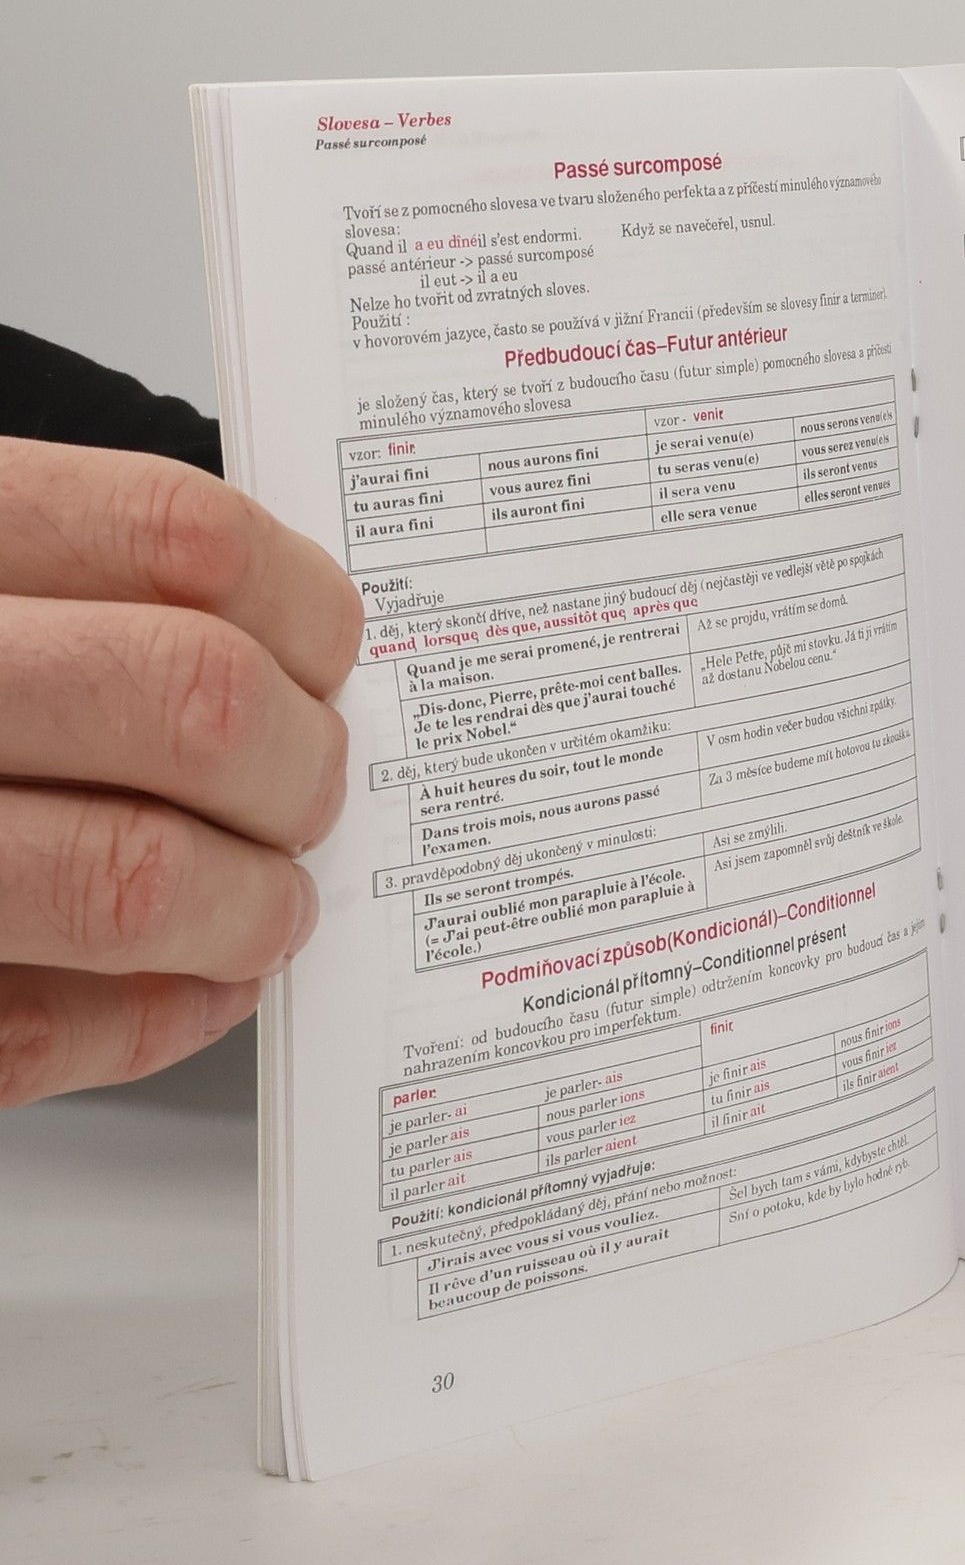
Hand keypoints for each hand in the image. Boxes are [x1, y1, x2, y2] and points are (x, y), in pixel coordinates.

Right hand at [0, 438, 362, 1104]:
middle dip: (300, 768)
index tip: (328, 654)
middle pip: (193, 703)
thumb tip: (280, 658)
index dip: (303, 606)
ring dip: (247, 907)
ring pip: (131, 876)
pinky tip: (186, 985)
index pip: (181, 536)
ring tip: (263, 907)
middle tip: (309, 794)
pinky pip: (37, 1028)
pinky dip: (157, 1016)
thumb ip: (68, 591)